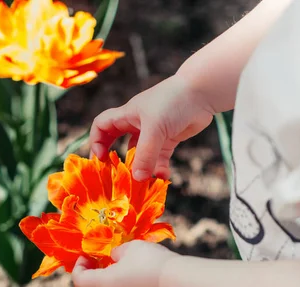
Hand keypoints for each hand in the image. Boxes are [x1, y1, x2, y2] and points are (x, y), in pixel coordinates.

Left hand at [72, 241, 179, 286]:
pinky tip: (133, 280)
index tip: (86, 255)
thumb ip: (116, 253)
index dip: (78, 267)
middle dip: (87, 280)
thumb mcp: (130, 248)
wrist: (178, 284)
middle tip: (95, 265)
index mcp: (103, 285)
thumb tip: (114, 258)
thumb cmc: (150, 262)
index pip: (79, 280)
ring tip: (115, 271)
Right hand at [89, 74, 213, 180]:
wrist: (202, 92)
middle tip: (117, 175)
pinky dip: (160, 168)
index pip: (102, 125)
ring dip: (142, 167)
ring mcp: (154, 132)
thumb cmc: (173, 102)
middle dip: (117, 159)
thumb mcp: (155, 129)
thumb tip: (137, 178)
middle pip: (119, 142)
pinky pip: (160, 157)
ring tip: (144, 181)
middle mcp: (138, 123)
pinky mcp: (169, 138)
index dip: (97, 141)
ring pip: (142, 153)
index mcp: (127, 115)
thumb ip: (146, 155)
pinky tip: (163, 177)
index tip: (100, 158)